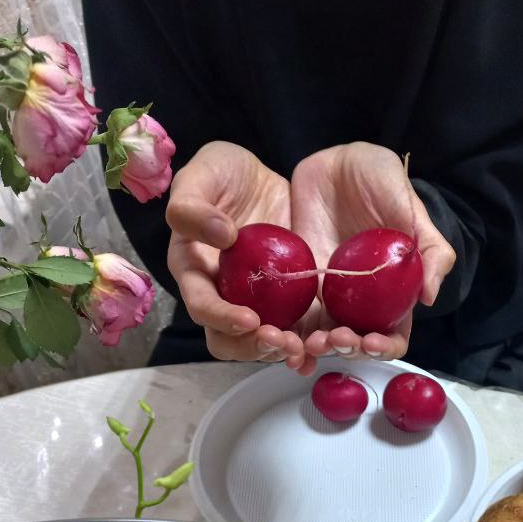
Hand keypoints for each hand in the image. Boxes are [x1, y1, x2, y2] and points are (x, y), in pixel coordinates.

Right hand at [167, 142, 316, 371]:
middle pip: (229, 341)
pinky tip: (329, 342)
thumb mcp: (205, 171)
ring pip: (264, 344)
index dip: (221, 318)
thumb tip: (221, 236)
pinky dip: (310, 343)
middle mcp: (222, 296)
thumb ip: (193, 203)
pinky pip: (298, 331)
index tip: (249, 319)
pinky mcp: (287, 303)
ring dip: (284, 350)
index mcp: (194, 270)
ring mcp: (256, 303)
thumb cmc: (225, 173)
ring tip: (310, 344)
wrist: (265, 177)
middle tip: (283, 340)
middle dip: (254, 347)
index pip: (201, 305)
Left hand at [291, 142, 455, 360]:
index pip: (394, 333)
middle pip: (355, 342)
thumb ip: (429, 247)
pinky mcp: (298, 282)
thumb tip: (429, 296)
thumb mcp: (408, 204)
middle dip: (347, 349)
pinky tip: (279, 337)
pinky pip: (291, 316)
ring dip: (316, 347)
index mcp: (393, 290)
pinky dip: (287, 333)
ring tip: (308, 341)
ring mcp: (327, 293)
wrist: (333, 161)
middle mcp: (360, 300)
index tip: (372, 341)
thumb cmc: (378, 178)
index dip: (385, 347)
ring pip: (321, 336)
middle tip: (334, 338)